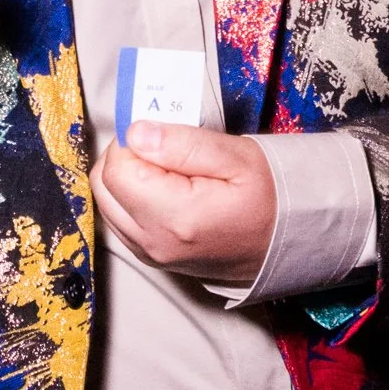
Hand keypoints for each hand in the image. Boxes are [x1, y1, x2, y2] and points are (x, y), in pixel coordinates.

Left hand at [90, 121, 275, 284]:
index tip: (161, 134)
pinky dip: (129, 196)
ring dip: (125, 176)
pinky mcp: (150, 256)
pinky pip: (118, 218)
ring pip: (106, 201)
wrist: (284, 242)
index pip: (117, 167)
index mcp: (174, 217)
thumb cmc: (268, 197)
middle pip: (104, 184)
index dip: (133, 140)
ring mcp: (150, 254)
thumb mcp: (236, 157)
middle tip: (162, 146)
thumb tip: (136, 133)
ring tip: (165, 166)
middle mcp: (154, 242)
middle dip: (124, 156)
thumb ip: (183, 144)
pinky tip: (162, 186)